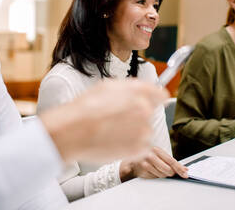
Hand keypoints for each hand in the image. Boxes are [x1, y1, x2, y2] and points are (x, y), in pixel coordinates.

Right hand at [40, 79, 168, 162]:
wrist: (74, 131)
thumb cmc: (86, 108)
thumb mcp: (108, 86)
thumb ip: (133, 88)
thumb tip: (148, 90)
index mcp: (139, 91)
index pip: (161, 95)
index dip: (154, 100)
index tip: (149, 104)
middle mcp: (145, 109)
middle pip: (151, 113)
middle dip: (139, 116)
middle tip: (118, 120)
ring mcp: (144, 129)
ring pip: (146, 131)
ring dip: (135, 133)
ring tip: (113, 132)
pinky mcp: (140, 148)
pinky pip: (143, 147)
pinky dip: (132, 147)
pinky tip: (115, 142)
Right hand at [119, 146, 187, 181]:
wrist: (132, 156)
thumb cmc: (148, 154)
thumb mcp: (159, 154)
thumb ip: (171, 161)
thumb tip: (185, 169)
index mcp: (157, 150)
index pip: (172, 161)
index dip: (180, 168)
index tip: (185, 174)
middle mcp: (150, 156)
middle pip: (168, 170)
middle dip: (171, 172)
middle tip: (170, 171)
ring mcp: (146, 164)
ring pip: (162, 175)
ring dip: (163, 174)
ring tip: (158, 168)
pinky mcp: (142, 172)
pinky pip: (155, 178)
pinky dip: (156, 176)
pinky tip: (153, 170)